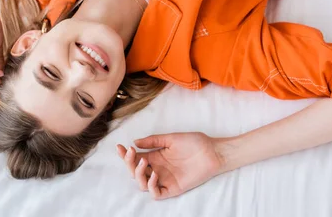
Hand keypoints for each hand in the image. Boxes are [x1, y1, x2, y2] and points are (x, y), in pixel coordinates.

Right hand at [117, 132, 232, 199]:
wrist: (213, 151)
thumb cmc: (194, 142)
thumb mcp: (171, 138)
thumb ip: (153, 141)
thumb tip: (135, 142)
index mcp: (156, 156)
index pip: (135, 158)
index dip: (125, 154)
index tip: (119, 146)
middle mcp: (157, 168)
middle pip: (135, 172)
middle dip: (129, 163)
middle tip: (130, 153)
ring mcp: (165, 179)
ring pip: (143, 184)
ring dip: (138, 174)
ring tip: (143, 161)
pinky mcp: (173, 188)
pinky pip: (157, 193)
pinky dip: (152, 186)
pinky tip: (154, 174)